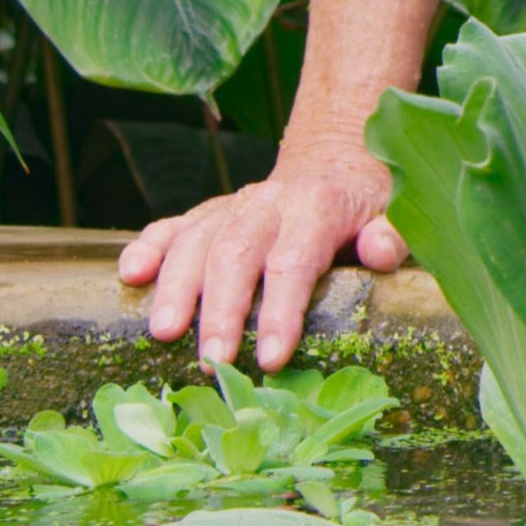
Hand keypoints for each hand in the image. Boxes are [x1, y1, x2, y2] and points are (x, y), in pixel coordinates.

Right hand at [116, 151, 406, 371]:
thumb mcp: (394, 213)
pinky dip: (148, 246)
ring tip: (164, 333)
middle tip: (213, 363)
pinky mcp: (208, 213)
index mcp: (318, 206)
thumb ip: (392, 234)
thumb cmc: (366, 206)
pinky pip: (172, 225)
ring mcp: (233, 206)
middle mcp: (269, 203)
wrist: (335, 163)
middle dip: (222, 310)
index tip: (271, 358)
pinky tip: (131, 275)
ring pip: (196, 239)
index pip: (295, 260)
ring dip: (176, 286)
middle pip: (236, 252)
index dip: (281, 310)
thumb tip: (380, 251)